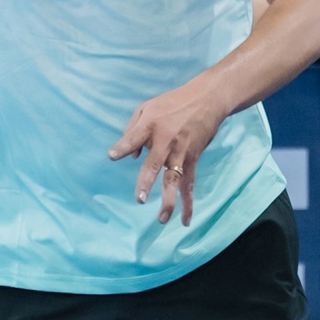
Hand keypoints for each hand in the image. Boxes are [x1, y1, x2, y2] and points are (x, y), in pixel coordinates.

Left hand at [108, 78, 226, 224]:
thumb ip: (133, 129)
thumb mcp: (147, 107)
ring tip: (162, 218)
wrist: (207, 99)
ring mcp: (180, 152)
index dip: (122, 147)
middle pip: (154, 164)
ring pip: (174, 179)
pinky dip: (188, 202)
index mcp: (150, 124)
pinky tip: (185, 220)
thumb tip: (130, 157)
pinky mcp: (192, 158)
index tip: (112, 156)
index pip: (133, 137)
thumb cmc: (173, 103)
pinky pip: (189, 184)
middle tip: (140, 199)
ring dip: (169, 199)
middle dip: (147, 181)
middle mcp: (166, 140)